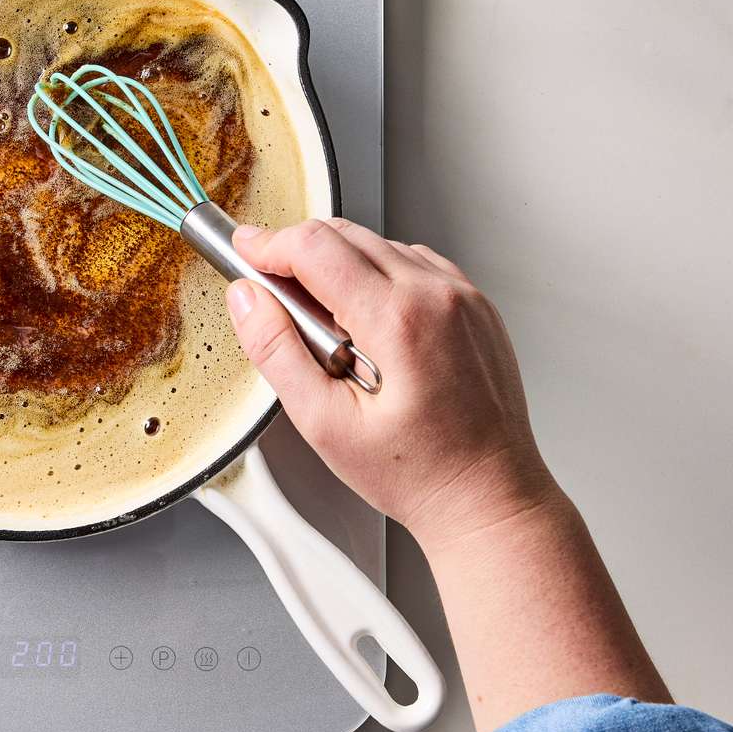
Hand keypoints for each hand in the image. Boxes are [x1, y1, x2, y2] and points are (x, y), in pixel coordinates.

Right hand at [225, 218, 559, 548]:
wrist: (487, 497)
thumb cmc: (417, 473)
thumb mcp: (324, 424)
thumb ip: (277, 353)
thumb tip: (247, 300)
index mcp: (397, 319)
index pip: (315, 247)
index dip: (268, 244)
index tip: (245, 251)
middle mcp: (436, 295)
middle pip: (346, 235)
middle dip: (297, 250)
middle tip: (271, 288)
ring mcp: (462, 296)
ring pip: (380, 244)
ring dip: (338, 264)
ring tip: (325, 323)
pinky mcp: (475, 305)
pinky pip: (414, 264)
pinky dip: (378, 275)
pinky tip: (367, 320)